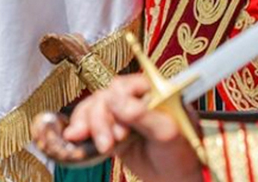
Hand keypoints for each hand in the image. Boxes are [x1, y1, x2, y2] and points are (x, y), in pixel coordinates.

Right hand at [52, 74, 202, 181]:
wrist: (177, 179)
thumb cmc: (182, 152)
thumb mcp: (167, 132)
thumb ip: (142, 115)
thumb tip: (116, 99)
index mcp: (153, 91)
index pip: (126, 84)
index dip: (117, 100)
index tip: (119, 124)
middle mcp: (135, 99)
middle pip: (105, 97)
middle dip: (101, 119)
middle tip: (110, 142)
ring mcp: (121, 115)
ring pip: (94, 109)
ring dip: (90, 126)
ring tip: (102, 147)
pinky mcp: (111, 130)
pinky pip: (89, 124)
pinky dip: (80, 130)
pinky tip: (75, 138)